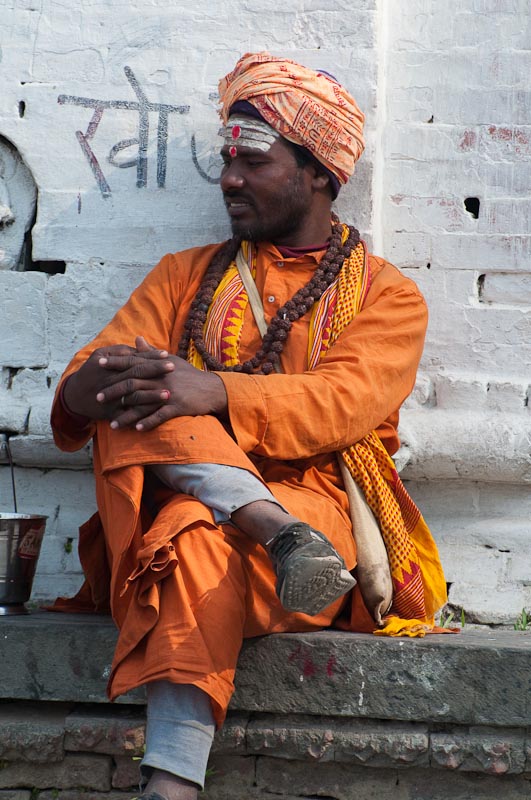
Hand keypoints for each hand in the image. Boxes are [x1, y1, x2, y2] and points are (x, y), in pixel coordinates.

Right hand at [63, 339, 169, 419]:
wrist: (74, 396)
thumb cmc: (91, 372)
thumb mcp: (100, 356)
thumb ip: (120, 350)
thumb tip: (139, 344)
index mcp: (109, 365)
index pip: (133, 359)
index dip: (150, 357)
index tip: (166, 354)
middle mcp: (110, 381)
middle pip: (136, 375)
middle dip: (155, 371)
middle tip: (173, 368)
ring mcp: (111, 398)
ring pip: (133, 397)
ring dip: (151, 396)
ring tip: (169, 394)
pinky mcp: (111, 413)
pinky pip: (128, 415)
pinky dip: (141, 416)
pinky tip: (155, 415)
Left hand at [95, 336, 227, 430]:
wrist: (212, 389)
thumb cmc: (189, 375)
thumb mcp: (171, 360)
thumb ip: (151, 352)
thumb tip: (137, 338)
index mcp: (158, 366)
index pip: (132, 361)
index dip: (114, 362)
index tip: (97, 363)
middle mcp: (161, 377)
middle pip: (132, 383)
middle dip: (113, 391)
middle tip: (98, 398)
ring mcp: (169, 392)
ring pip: (142, 403)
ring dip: (126, 415)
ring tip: (112, 424)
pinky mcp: (178, 406)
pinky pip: (159, 416)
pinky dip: (148, 422)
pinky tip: (136, 429)